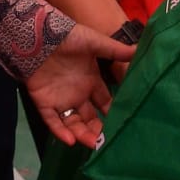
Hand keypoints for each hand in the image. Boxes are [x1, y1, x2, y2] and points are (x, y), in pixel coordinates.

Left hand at [24, 22, 135, 146]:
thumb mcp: (95, 42)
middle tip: (108, 141)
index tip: (124, 123)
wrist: (39, 36)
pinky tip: (71, 140)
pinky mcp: (44, 102)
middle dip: (99, 130)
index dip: (113, 113)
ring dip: (83, 134)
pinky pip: (52, 121)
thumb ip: (116, 51)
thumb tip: (139, 50)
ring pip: (73, 123)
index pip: (105, 103)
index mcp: (91, 81)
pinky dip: (60, 132)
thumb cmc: (69, 38)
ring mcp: (61, 99)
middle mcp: (77, 94)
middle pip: (90, 118)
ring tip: (93, 143)